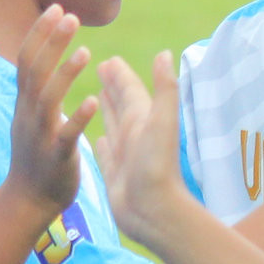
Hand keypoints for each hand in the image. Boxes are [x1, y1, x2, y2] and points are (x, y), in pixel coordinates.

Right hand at [3, 5, 99, 218]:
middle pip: (35, 71)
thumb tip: (43, 62)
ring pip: (48, 99)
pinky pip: (66, 135)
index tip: (55, 7)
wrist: (27, 201)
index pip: (28, 60)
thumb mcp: (32, 118)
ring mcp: (40, 136)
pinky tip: (92, 101)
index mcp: (26, 104)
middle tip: (69, 14)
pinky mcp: (55, 157)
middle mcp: (28, 115)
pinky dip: (77, 117)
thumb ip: (38, 91)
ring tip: (86, 52)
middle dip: (50, 42)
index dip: (40, 33)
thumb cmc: (36, 157)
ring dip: (65, 74)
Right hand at [94, 52, 183, 245]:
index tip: (109, 59)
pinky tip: (97, 138)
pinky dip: (101, 141)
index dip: (120, 74)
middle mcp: (136, 134)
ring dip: (108, 108)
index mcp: (144, 119)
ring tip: (98, 94)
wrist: (153, 210)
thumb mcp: (162, 120)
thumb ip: (164, 87)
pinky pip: (106, 152)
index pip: (131, 89)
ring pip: (114, 124)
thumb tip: (165, 54)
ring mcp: (126, 154)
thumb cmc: (157, 165)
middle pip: (123, 103)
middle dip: (113, 85)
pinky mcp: (115, 173)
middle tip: (101, 66)